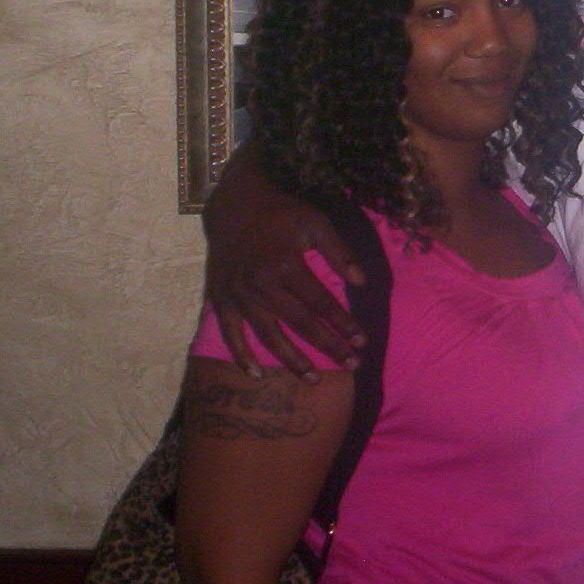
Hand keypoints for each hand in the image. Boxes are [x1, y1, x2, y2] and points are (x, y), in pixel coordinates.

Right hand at [203, 141, 367, 380]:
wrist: (233, 203)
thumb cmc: (281, 213)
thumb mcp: (315, 223)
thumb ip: (339, 252)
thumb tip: (362, 283)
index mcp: (286, 264)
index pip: (321, 302)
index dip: (343, 323)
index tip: (362, 341)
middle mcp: (261, 284)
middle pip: (300, 324)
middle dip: (328, 346)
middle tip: (351, 365)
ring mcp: (239, 294)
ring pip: (268, 335)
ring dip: (292, 360)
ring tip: (315, 380)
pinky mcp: (221, 299)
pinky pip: (230, 333)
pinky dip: (241, 356)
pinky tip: (257, 376)